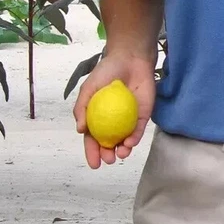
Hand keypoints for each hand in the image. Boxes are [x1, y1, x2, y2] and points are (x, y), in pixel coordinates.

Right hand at [73, 53, 155, 169]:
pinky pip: (139, 129)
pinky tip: (131, 142)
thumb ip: (82, 108)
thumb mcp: (89, 88)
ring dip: (123, 150)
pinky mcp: (143, 115)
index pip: (93, 138)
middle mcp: (113, 120)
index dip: (93, 152)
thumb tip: (80, 130)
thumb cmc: (107, 71)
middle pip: (110, 142)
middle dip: (108, 155)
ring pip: (126, 140)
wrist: (130, 59)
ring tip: (121, 153)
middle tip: (108, 160)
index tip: (94, 164)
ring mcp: (129, 119)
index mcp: (98, 116)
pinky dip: (135, 137)